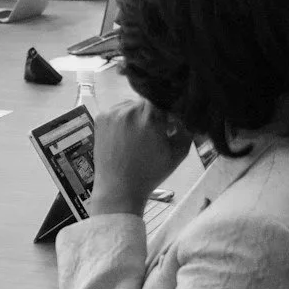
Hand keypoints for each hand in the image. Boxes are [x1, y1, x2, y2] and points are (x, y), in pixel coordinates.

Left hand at [87, 92, 192, 217]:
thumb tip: (187, 114)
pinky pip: (117, 111)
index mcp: (149, 116)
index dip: (169, 110)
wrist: (118, 188)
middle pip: (147, 102)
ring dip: (138, 115)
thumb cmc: (150, 173)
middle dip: (153, 114)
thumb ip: (187, 130)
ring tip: (139, 136)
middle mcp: (128, 109)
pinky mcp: (100, 118)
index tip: (170, 124)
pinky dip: (124, 119)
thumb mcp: (177, 154)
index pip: (164, 99)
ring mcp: (111, 112)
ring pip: (131, 105)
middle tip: (156, 132)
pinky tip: (126, 137)